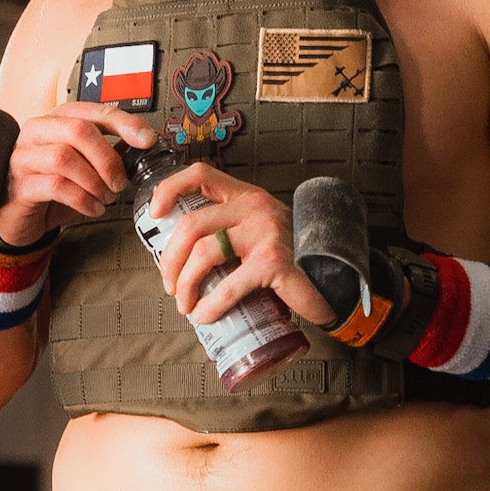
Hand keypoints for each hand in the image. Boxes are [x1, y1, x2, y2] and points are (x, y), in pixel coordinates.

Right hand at [0, 104, 156, 243]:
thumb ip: (106, 151)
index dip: (124, 123)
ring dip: (94, 181)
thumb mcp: (82, 164)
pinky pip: (55, 186)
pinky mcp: (20, 185)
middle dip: (107, 158)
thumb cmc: (52, 186)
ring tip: (106, 197)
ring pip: (64, 158)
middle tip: (120, 181)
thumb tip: (140, 144)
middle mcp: (37, 132)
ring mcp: (24, 157)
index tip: (147, 140)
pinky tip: (92, 207)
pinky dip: (82, 199)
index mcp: (56, 119)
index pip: (94, 112)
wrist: (18, 215)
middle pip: (78, 130)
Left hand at [149, 162, 332, 326]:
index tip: (153, 214)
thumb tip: (183, 254)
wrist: (335, 278)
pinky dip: (210, 306)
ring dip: (186, 284)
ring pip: (204, 253)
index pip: (201, 174)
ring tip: (185, 304)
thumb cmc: (293, 258)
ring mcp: (266, 234)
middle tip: (169, 284)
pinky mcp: (274, 263)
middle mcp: (256, 208)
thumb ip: (232, 229)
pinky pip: (228, 286)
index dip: (170, 189)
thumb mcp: (262, 231)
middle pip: (191, 224)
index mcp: (248, 196)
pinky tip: (205, 316)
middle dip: (171, 260)